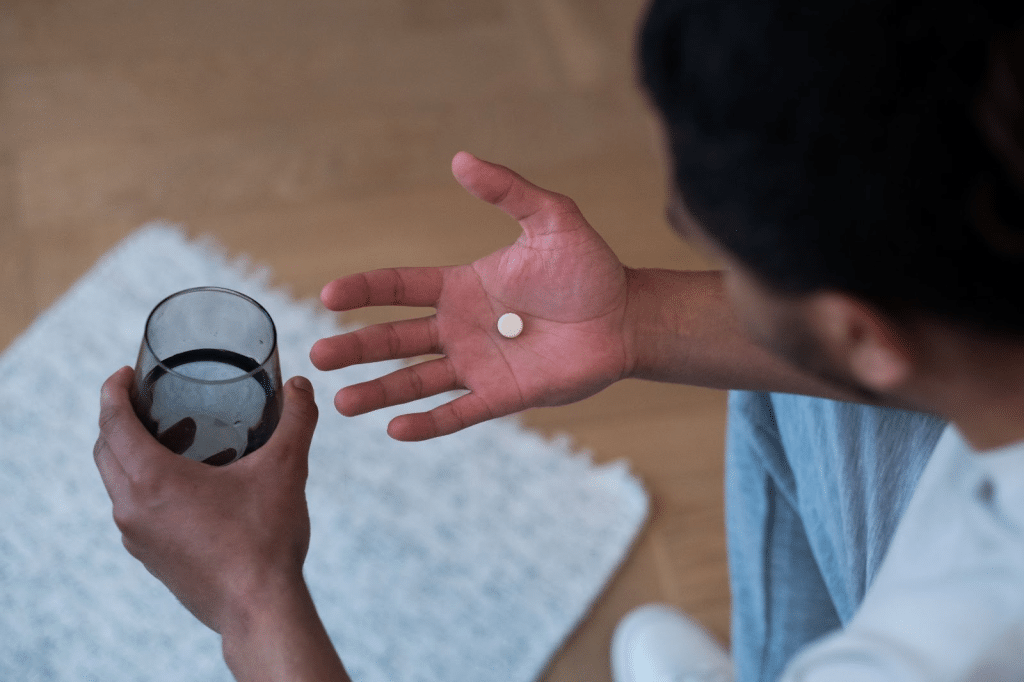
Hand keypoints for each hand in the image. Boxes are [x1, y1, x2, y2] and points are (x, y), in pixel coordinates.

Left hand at [93, 367, 315, 631]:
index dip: (113, 392)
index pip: (112, 423)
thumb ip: (296, 421)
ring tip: (168, 440)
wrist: (258, 608)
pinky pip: (132, 511)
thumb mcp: (285, 469)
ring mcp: (137, 538)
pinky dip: (143, 487)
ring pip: (116, 484)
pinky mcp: (151, 558)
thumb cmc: (265, 538)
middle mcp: (132, 508)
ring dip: (130, 455)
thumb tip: (302, 386)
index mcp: (152, 480)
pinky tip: (184, 487)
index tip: (124, 374)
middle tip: (147, 401)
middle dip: (117, 419)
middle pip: (105, 451)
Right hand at [311, 152, 633, 440]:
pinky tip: (395, 429)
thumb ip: (507, 191)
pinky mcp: (502, 396)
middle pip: (395, 339)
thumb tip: (460, 159)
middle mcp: (460, 327)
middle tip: (318, 357)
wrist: (625, 317)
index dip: (365, 291)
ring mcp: (478, 364)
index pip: (400, 287)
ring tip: (341, 402)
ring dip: (379, 391)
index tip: (329, 295)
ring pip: (416, 381)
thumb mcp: (551, 218)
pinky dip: (428, 423)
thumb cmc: (589, 268)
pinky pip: (458, 412)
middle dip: (356, 348)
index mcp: (461, 286)